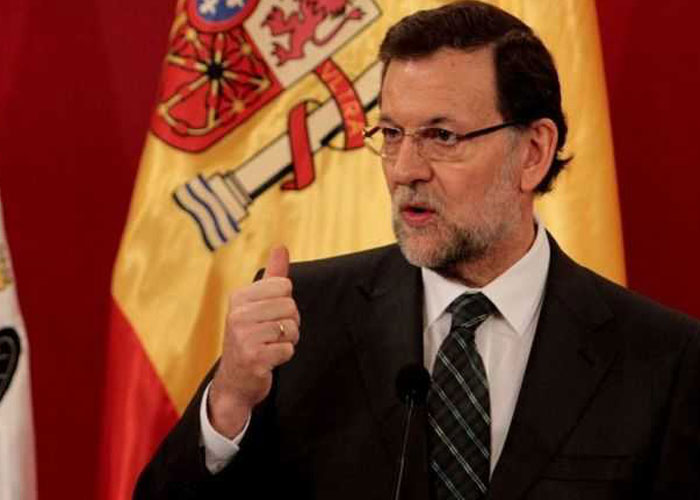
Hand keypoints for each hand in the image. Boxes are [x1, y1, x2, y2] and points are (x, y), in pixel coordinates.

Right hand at [209, 246, 299, 437]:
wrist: (235, 381)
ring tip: (270, 346)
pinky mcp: (254, 358)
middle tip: (272, 335)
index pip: (284, 286)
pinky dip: (284, 356)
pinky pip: (288, 349)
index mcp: (239, 297)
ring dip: (288, 341)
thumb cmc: (250, 337)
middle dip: (289, 323)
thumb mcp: (257, 304)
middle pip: (291, 307)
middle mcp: (237, 315)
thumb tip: (281, 247)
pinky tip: (269, 359)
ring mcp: (244, 337)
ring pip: (291, 329)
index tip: (271, 315)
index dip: (286, 302)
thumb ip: (272, 276)